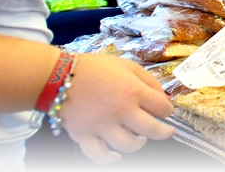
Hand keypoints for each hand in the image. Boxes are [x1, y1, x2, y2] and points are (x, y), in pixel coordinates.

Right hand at [59, 54, 174, 163]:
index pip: (162, 107)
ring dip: (139, 144)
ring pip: (129, 145)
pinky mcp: (84, 135)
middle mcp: (121, 111)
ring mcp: (102, 125)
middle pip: (152, 130)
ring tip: (140, 139)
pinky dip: (109, 159)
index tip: (165, 109)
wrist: (57, 75)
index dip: (167, 109)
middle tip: (167, 131)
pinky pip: (99, 155)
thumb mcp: (126, 65)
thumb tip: (163, 97)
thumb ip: (148, 80)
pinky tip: (116, 156)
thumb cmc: (92, 67)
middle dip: (164, 132)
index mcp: (133, 91)